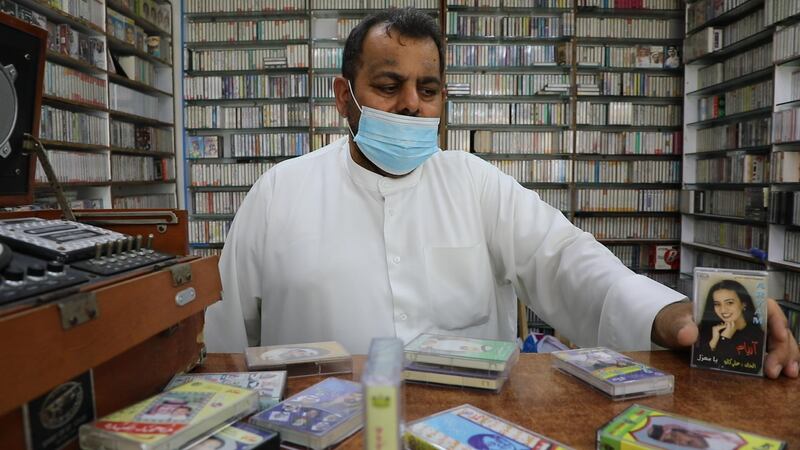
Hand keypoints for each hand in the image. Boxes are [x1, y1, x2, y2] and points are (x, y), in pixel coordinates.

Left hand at [652, 298, 799, 378]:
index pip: (764, 305)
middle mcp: (746, 318)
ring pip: (778, 340)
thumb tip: (687, 335)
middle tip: (775, 369)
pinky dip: (779, 361)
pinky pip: (769, 352)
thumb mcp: (675, 322)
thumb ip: (680, 327)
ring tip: (786, 373)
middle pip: (775, 327)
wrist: (671, 330)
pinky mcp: (746, 347)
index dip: (776, 318)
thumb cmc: (677, 320)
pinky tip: (783, 373)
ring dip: (786, 355)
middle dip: (782, 346)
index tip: (778, 335)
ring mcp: (749, 332)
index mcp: (732, 305)